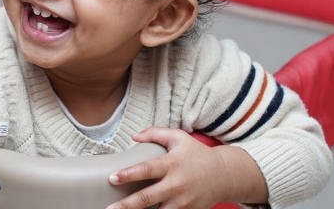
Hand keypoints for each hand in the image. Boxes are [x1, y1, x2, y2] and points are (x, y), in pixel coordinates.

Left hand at [107, 127, 267, 208]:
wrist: (224, 175)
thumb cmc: (197, 154)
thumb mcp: (179, 137)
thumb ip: (155, 133)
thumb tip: (134, 136)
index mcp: (171, 164)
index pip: (146, 169)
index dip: (128, 174)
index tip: (112, 178)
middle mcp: (175, 185)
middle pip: (146, 198)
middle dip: (126, 205)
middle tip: (109, 208)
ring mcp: (181, 202)